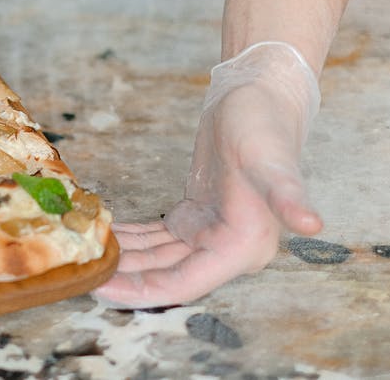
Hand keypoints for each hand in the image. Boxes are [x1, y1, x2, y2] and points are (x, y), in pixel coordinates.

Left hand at [95, 42, 322, 306]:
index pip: (182, 284)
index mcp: (243, 247)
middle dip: (121, 278)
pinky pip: (156, 239)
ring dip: (121, 260)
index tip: (99, 289)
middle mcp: (227, 249)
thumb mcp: (272, 160)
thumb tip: (313, 224)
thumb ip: (288, 195)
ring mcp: (209, 234)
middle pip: (164, 276)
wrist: (261, 97)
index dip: (140, 291)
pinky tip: (102, 236)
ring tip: (80, 256)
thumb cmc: (266, 126)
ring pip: (156, 259)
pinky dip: (129, 240)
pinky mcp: (194, 217)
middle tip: (76, 274)